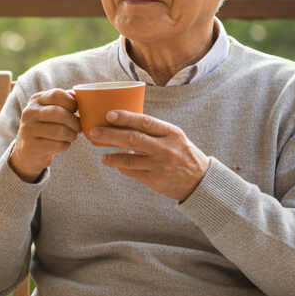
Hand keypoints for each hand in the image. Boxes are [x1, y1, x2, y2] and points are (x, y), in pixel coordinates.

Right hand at [8, 88, 80, 181]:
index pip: (56, 94)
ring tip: (72, 136)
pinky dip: (65, 145)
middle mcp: (29, 112)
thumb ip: (65, 101)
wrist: (28, 150)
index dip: (71, 103)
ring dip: (72, 135)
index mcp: (36, 100)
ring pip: (59, 131)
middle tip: (79, 128)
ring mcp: (28, 129)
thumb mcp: (51, 110)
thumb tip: (81, 97)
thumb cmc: (47, 127)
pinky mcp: (31, 146)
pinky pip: (57, 145)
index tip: (76, 111)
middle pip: (58, 113)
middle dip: (74, 122)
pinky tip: (63, 144)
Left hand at [89, 110, 210, 201]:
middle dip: (110, 135)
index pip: (145, 122)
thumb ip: (153, 130)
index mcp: (170, 133)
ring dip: (112, 157)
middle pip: (133, 139)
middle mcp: (165, 148)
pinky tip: (116, 164)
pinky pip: (133, 173)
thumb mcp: (174, 136)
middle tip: (94, 132)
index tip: (109, 115)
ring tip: (102, 156)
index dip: (125, 117)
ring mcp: (159, 165)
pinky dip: (122, 168)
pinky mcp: (155, 180)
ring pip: (129, 159)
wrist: (200, 180)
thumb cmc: (182, 153)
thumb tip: (123, 122)